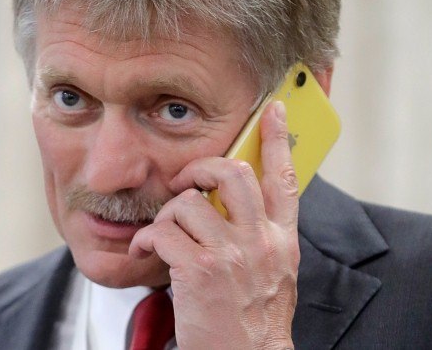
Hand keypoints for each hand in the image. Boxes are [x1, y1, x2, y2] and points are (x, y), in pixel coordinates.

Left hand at [129, 101, 299, 349]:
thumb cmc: (254, 322)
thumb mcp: (275, 273)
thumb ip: (264, 235)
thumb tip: (244, 203)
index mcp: (283, 239)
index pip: (285, 177)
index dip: (277, 138)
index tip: (272, 109)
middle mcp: (262, 241)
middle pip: (232, 173)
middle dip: (200, 170)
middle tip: (186, 184)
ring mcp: (232, 254)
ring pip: (188, 203)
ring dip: (167, 217)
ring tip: (163, 237)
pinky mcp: (199, 270)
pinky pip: (163, 232)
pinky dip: (146, 239)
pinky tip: (146, 252)